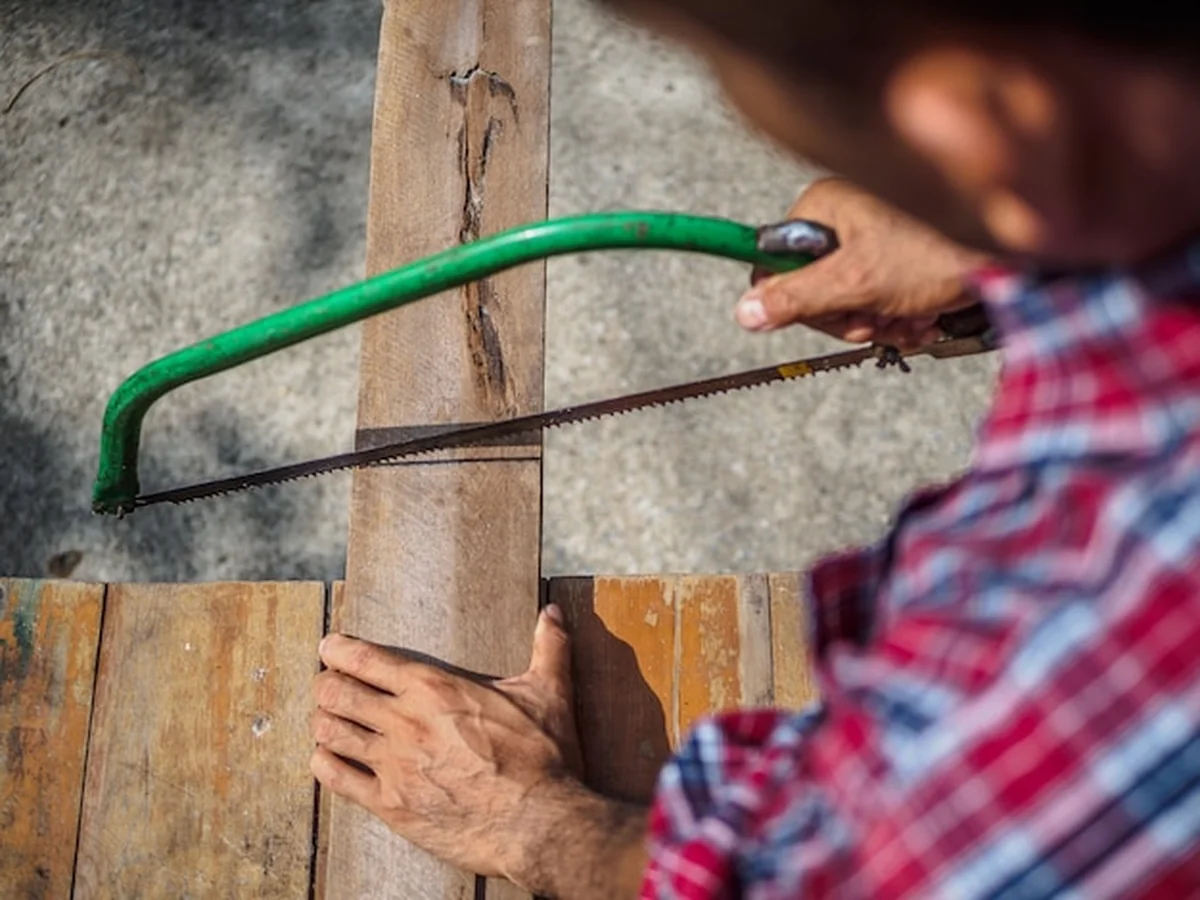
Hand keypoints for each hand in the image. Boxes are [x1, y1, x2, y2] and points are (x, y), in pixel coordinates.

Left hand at [310, 605, 586, 888]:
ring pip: (330, 733)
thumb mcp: (550, 694)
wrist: (540, 824)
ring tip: (327, 719)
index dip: (337, 650)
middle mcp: (406, 721)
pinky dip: (324, 764)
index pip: (365, 659)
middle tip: (328, 684)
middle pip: (336, 692)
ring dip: (323, 722)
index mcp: (435, 688)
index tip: (329, 648)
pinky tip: (327, 758)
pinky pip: (336, 779)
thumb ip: (548, 648)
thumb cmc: (543, 758)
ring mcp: (394, 765)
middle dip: (326, 685)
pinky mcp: (391, 805)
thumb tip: (553, 613)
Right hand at [738, 177, 989, 346]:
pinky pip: (882, 296)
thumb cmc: (939, 251)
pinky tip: (923, 315)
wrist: (1015, 255)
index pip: (776, 266)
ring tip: (909, 316)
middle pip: (815, 288)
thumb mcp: (856, 282)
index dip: (800, 304)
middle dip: (850, 316)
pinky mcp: (903, 254)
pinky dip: (901, 314)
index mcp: (823, 207)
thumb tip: (744, 312)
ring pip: (851, 298)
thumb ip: (796, 299)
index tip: (834, 314)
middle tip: (878, 317)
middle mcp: (845, 214)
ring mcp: (875, 234)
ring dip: (880, 320)